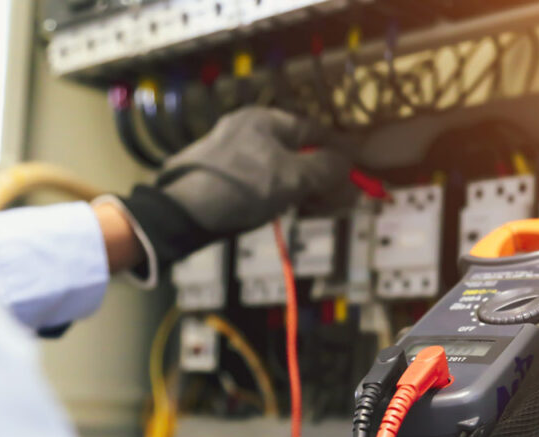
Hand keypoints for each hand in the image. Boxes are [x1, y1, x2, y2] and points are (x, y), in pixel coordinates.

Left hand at [118, 107, 353, 269]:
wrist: (180, 213)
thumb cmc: (240, 188)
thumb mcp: (292, 177)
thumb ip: (326, 168)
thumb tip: (347, 166)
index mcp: (264, 120)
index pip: (314, 130)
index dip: (339, 152)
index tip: (358, 171)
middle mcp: (247, 131)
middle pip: (298, 152)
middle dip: (322, 178)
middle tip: (338, 202)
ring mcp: (232, 155)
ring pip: (281, 171)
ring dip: (303, 191)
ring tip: (315, 211)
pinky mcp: (221, 178)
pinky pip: (262, 184)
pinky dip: (279, 197)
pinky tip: (286, 213)